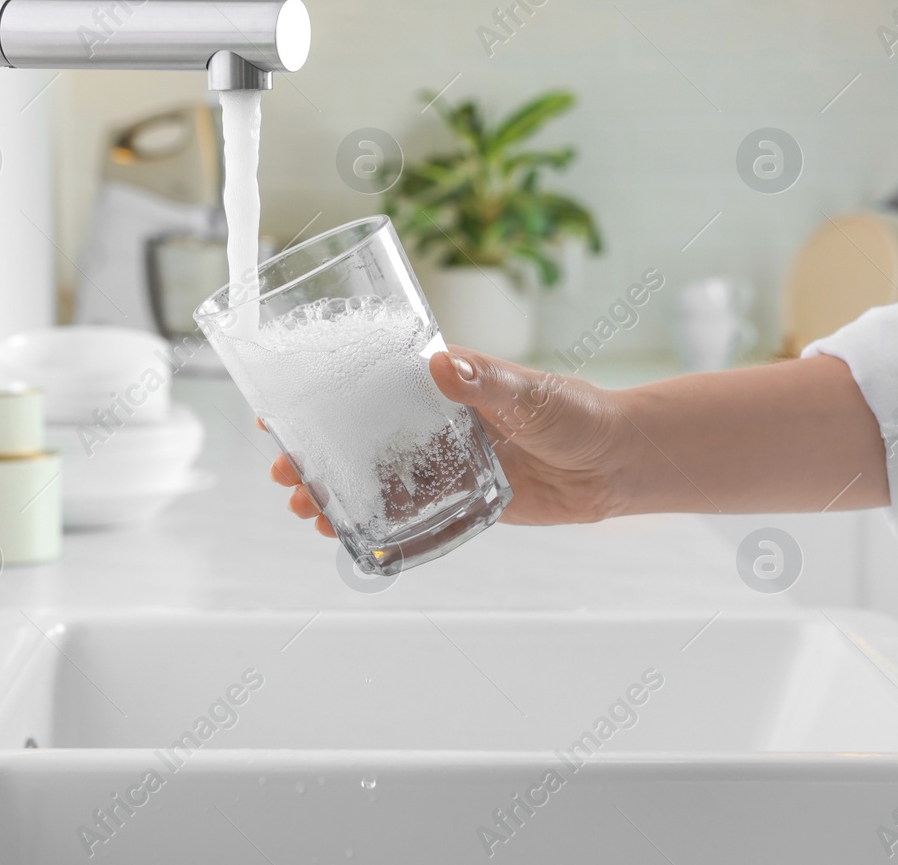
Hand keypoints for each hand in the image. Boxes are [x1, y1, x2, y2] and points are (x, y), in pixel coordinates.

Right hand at [270, 348, 629, 532]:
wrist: (615, 466)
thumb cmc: (578, 414)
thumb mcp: (530, 393)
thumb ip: (485, 382)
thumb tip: (440, 365)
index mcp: (442, 382)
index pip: (368, 383)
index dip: (322, 395)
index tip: (282, 408)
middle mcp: (433, 419)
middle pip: (358, 433)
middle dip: (316, 451)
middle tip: (283, 470)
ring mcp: (441, 460)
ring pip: (373, 474)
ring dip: (335, 489)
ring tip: (303, 507)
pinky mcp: (457, 497)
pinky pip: (406, 509)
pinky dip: (373, 520)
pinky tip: (343, 531)